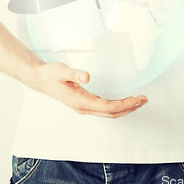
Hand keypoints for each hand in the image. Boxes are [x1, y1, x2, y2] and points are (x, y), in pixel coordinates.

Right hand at [26, 61, 147, 118]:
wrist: (39, 78)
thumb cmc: (50, 74)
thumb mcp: (62, 70)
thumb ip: (75, 74)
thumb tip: (87, 77)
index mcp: (80, 101)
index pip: (107, 107)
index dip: (124, 104)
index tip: (137, 99)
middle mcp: (84, 107)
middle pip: (112, 113)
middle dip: (129, 108)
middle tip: (144, 100)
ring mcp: (84, 107)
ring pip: (109, 113)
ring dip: (125, 108)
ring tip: (139, 101)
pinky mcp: (85, 103)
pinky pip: (105, 109)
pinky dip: (117, 106)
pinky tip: (124, 101)